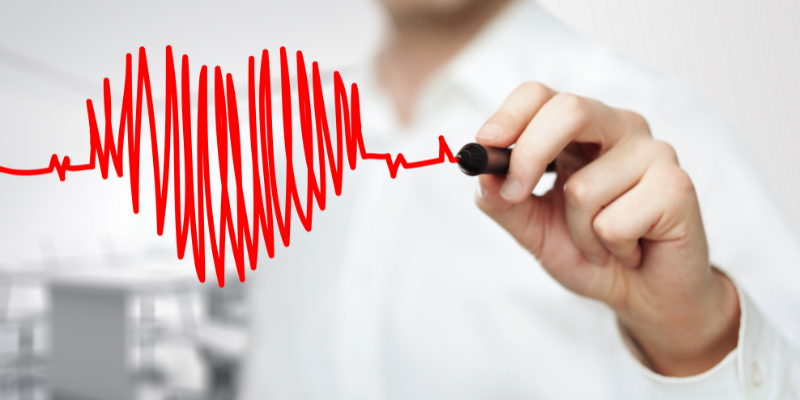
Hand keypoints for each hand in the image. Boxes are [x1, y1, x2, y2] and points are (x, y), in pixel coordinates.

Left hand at [474, 82, 739, 376]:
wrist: (643, 295)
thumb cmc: (591, 252)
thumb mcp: (534, 229)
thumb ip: (503, 202)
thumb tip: (482, 174)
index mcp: (580, 130)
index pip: (541, 95)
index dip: (509, 115)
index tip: (484, 145)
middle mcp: (618, 129)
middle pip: (568, 110)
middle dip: (529, 155)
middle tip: (516, 195)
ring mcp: (653, 153)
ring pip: (584, 187)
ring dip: (578, 232)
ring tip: (602, 242)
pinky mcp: (677, 187)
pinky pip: (614, 222)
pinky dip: (610, 247)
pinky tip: (631, 249)